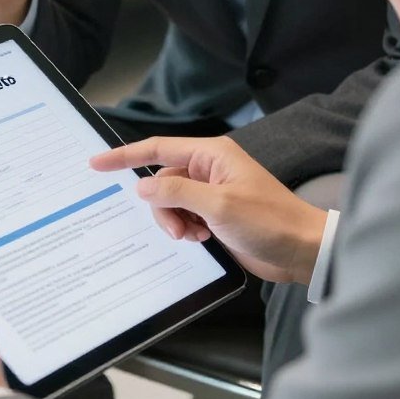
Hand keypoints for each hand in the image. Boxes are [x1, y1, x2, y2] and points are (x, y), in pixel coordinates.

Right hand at [90, 137, 326, 284]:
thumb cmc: (270, 221)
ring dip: (174, 221)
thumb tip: (143, 185)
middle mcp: (208, 169)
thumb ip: (177, 192)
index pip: (157, 148)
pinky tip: (203, 240)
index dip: (124, 156)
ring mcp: (211, 192)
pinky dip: (185, 229)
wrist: (302, 250)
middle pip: (162, 180)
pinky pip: (184, 217)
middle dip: (162, 206)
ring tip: (195, 236)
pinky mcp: (215, 214)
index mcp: (211, 154)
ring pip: (170, 202)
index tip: (96, 164)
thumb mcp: (219, 205)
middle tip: (178, 230)